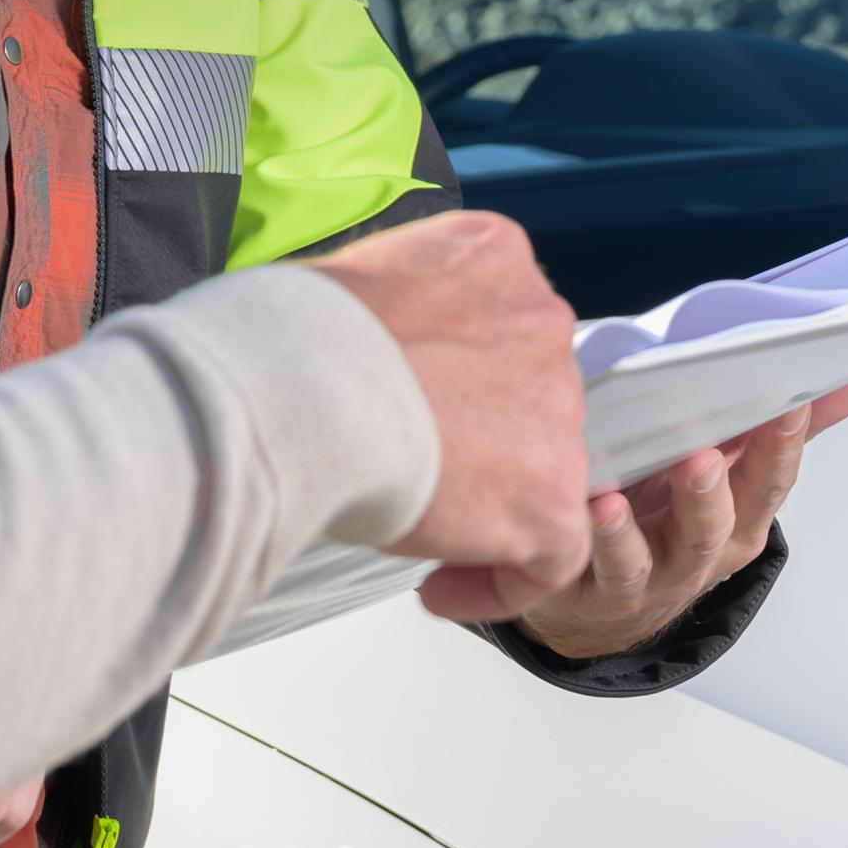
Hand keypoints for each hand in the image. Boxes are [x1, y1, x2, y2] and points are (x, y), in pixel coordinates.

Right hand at [307, 213, 589, 624]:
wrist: (302, 381)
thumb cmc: (292, 335)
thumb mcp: (352, 284)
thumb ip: (391, 314)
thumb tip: (372, 358)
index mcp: (495, 256)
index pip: (498, 326)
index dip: (462, 380)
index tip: (415, 413)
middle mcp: (541, 319)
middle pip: (525, 394)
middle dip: (476, 437)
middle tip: (410, 473)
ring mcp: (555, 405)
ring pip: (539, 468)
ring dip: (486, 505)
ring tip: (415, 534)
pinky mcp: (553, 491)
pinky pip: (553, 553)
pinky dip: (503, 580)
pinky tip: (441, 591)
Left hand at [515, 373, 847, 660]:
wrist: (604, 605)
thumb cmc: (669, 518)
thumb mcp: (735, 472)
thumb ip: (786, 427)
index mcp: (739, 519)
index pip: (769, 482)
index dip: (781, 443)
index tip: (788, 398)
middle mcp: (696, 555)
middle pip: (712, 529)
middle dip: (709, 494)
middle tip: (700, 457)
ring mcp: (643, 578)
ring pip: (646, 561)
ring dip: (631, 532)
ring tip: (616, 500)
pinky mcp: (588, 590)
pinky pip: (586, 571)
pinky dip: (583, 545)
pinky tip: (578, 511)